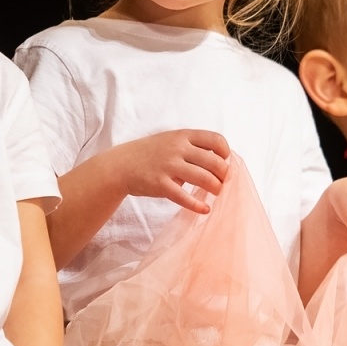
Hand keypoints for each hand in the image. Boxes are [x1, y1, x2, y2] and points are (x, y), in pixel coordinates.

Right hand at [112, 130, 230, 213]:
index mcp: (183, 136)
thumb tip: (220, 160)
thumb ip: (192, 146)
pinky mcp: (160, 184)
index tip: (225, 162)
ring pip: (204, 178)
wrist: (120, 165)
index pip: (216, 140)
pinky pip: (184, 197)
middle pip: (214, 162)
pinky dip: (198, 205)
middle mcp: (177, 149)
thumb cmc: (150, 154)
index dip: (225, 152)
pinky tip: (205, 209)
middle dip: (224, 175)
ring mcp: (169, 166)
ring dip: (216, 188)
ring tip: (217, 194)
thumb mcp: (171, 140)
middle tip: (223, 183)